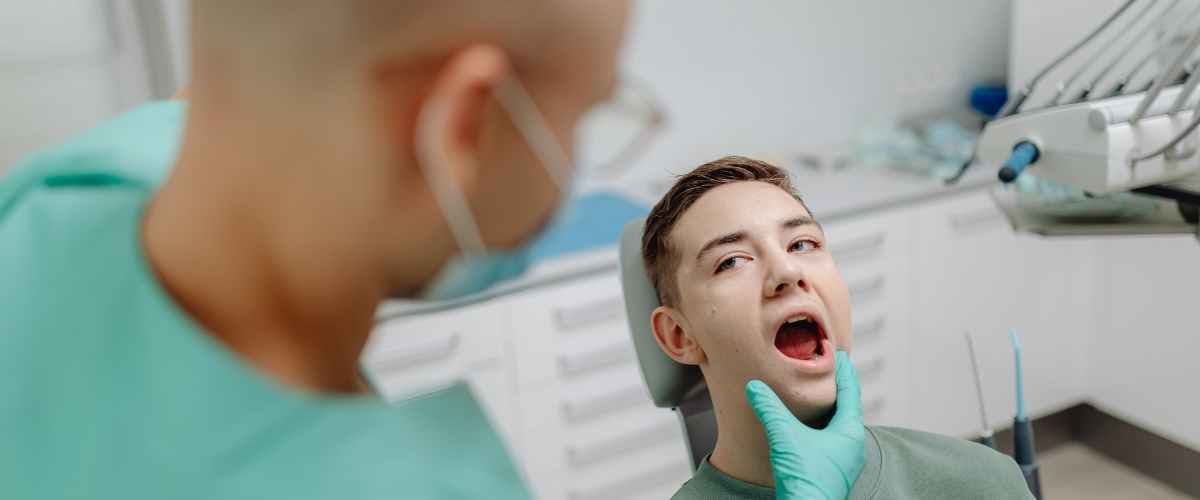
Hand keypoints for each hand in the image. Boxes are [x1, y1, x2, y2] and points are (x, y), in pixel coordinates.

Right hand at [746, 351, 865, 499]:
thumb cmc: (806, 481)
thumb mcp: (785, 437)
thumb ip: (770, 409)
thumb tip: (756, 387)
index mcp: (849, 433)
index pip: (850, 392)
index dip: (844, 371)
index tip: (839, 353)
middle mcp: (851, 446)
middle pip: (848, 408)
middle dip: (838, 387)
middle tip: (829, 369)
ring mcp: (843, 461)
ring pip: (840, 426)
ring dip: (831, 408)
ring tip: (820, 395)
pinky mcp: (831, 471)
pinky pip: (831, 441)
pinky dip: (823, 426)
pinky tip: (810, 428)